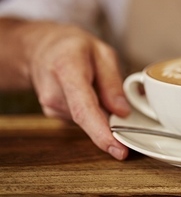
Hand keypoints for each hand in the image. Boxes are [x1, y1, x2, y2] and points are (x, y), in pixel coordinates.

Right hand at [16, 20, 130, 159]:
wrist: (40, 49)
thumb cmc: (74, 47)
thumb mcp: (102, 52)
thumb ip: (113, 82)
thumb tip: (123, 112)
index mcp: (67, 70)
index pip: (84, 109)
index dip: (102, 133)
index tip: (118, 149)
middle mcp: (54, 93)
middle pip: (89, 118)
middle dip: (110, 117)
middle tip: (119, 101)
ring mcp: (51, 106)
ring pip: (88, 120)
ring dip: (100, 110)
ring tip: (95, 84)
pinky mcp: (54, 114)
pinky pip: (83, 119)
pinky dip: (92, 110)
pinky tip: (87, 92)